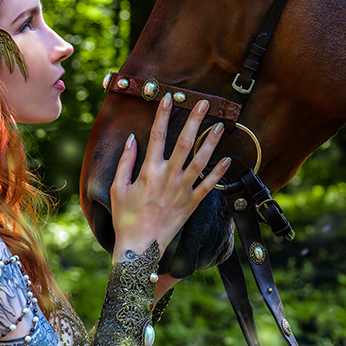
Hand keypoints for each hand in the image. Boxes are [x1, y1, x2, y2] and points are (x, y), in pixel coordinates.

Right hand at [109, 94, 230, 261]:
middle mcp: (167, 177)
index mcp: (148, 171)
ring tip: (221, 126)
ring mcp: (182, 190)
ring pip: (200, 161)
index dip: (162, 115)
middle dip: (194, 121)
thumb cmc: (125, 218)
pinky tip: (228, 160)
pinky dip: (218, 173)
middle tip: (205, 104)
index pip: (156, 136)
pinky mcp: (191, 203)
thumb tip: (132, 138)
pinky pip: (208, 186)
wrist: (139, 246)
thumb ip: (125, 161)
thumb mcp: (117, 188)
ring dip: (211, 143)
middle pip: (184, 143)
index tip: (168, 98)